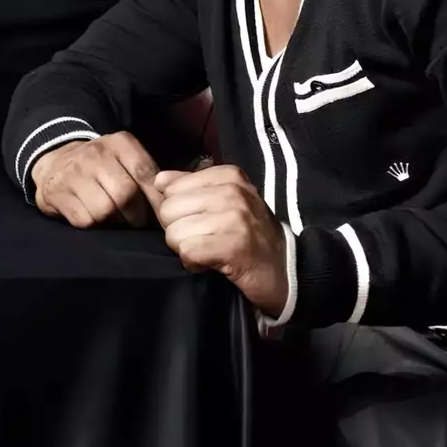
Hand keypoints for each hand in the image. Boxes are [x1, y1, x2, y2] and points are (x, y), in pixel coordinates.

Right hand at [32, 131, 161, 227]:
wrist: (55, 159)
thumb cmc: (101, 166)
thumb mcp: (125, 158)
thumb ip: (148, 175)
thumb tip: (171, 202)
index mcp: (119, 143)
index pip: (145, 173)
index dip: (156, 200)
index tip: (163, 218)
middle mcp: (96, 154)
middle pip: (125, 194)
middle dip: (134, 215)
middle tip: (134, 219)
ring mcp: (73, 172)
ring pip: (105, 210)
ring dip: (112, 221)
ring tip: (112, 216)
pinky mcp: (56, 192)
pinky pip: (84, 220)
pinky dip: (92, 224)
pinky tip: (91, 214)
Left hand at [149, 166, 288, 316]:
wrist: (288, 270)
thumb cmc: (251, 235)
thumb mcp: (225, 201)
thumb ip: (190, 186)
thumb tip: (159, 180)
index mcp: (228, 176)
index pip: (170, 187)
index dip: (178, 211)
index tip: (201, 222)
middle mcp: (232, 192)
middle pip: (168, 210)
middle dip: (178, 231)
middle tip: (203, 240)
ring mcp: (234, 218)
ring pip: (174, 233)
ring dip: (186, 250)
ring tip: (209, 252)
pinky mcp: (233, 246)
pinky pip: (187, 252)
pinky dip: (194, 264)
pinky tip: (211, 264)